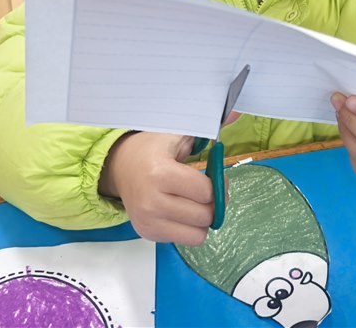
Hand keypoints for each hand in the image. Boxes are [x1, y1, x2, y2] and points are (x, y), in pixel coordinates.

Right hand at [98, 131, 215, 246]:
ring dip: (202, 220)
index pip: (206, 192)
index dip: (217, 184)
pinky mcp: (147, 233)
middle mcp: (152, 201)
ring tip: (194, 202)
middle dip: (213, 203)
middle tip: (207, 190)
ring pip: (198, 235)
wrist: (119, 166)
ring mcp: (148, 221)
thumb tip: (236, 113)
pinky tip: (180, 211)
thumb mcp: (177, 134)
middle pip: (204, 215)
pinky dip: (189, 228)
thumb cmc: (152, 148)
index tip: (214, 174)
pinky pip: (184, 241)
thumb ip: (206, 127)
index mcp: (161, 173)